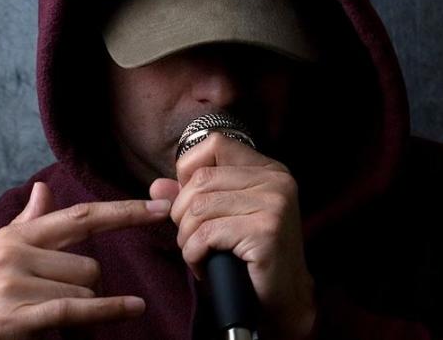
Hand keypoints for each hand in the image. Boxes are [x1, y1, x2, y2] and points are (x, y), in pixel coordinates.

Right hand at [0, 182, 172, 338]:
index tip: (160, 207)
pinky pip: (76, 309)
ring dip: (78, 312)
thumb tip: (44, 190)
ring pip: (84, 292)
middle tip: (56, 307)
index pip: (81, 218)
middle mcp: (13, 253)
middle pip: (89, 266)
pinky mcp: (13, 316)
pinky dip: (108, 311)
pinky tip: (132, 309)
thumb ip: (25, 225)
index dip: (124, 212)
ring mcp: (11, 284)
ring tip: (42, 320)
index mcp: (14, 237)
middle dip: (86, 291)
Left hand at [150, 132, 315, 339]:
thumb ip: (192, 197)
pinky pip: (206, 234)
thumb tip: (157, 186)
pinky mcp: (266, 230)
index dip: (190, 171)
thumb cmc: (251, 258)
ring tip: (200, 254)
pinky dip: (195, 254)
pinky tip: (206, 266)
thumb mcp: (223, 219)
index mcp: (268, 170)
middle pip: (200, 180)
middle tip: (194, 239)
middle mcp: (275, 180)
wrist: (285, 298)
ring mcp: (274, 204)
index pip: (214, 144)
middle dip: (182, 214)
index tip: (191, 202)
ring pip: (198, 208)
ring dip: (187, 238)